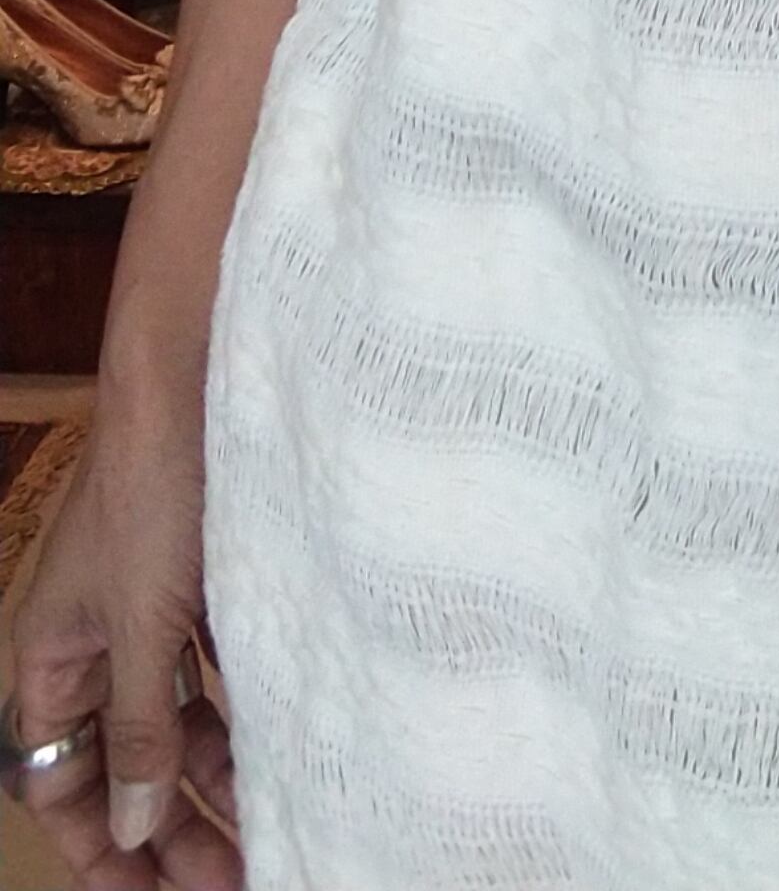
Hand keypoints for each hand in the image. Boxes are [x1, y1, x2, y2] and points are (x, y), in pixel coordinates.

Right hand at [5, 389, 241, 886]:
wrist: (200, 381)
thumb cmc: (150, 488)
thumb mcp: (141, 624)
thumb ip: (140, 726)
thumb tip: (136, 821)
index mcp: (52, 654)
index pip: (58, 778)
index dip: (94, 842)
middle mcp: (99, 639)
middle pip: (124, 760)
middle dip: (166, 825)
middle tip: (227, 879)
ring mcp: (155, 609)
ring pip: (177, 720)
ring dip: (212, 777)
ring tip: (267, 829)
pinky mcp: (208, 582)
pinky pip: (219, 673)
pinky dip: (244, 713)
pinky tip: (284, 752)